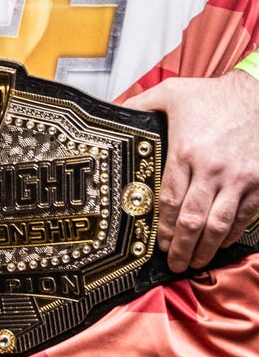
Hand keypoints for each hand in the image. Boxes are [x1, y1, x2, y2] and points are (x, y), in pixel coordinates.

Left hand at [127, 71, 258, 272]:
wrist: (257, 93)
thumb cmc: (213, 95)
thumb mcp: (169, 93)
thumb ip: (138, 104)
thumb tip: (112, 114)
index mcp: (185, 150)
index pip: (169, 200)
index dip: (163, 228)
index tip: (158, 242)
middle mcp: (211, 169)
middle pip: (192, 220)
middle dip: (181, 247)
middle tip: (174, 263)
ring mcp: (238, 179)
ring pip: (218, 225)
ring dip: (206, 249)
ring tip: (196, 262)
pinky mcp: (258, 183)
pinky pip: (242, 217)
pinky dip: (231, 235)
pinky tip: (220, 243)